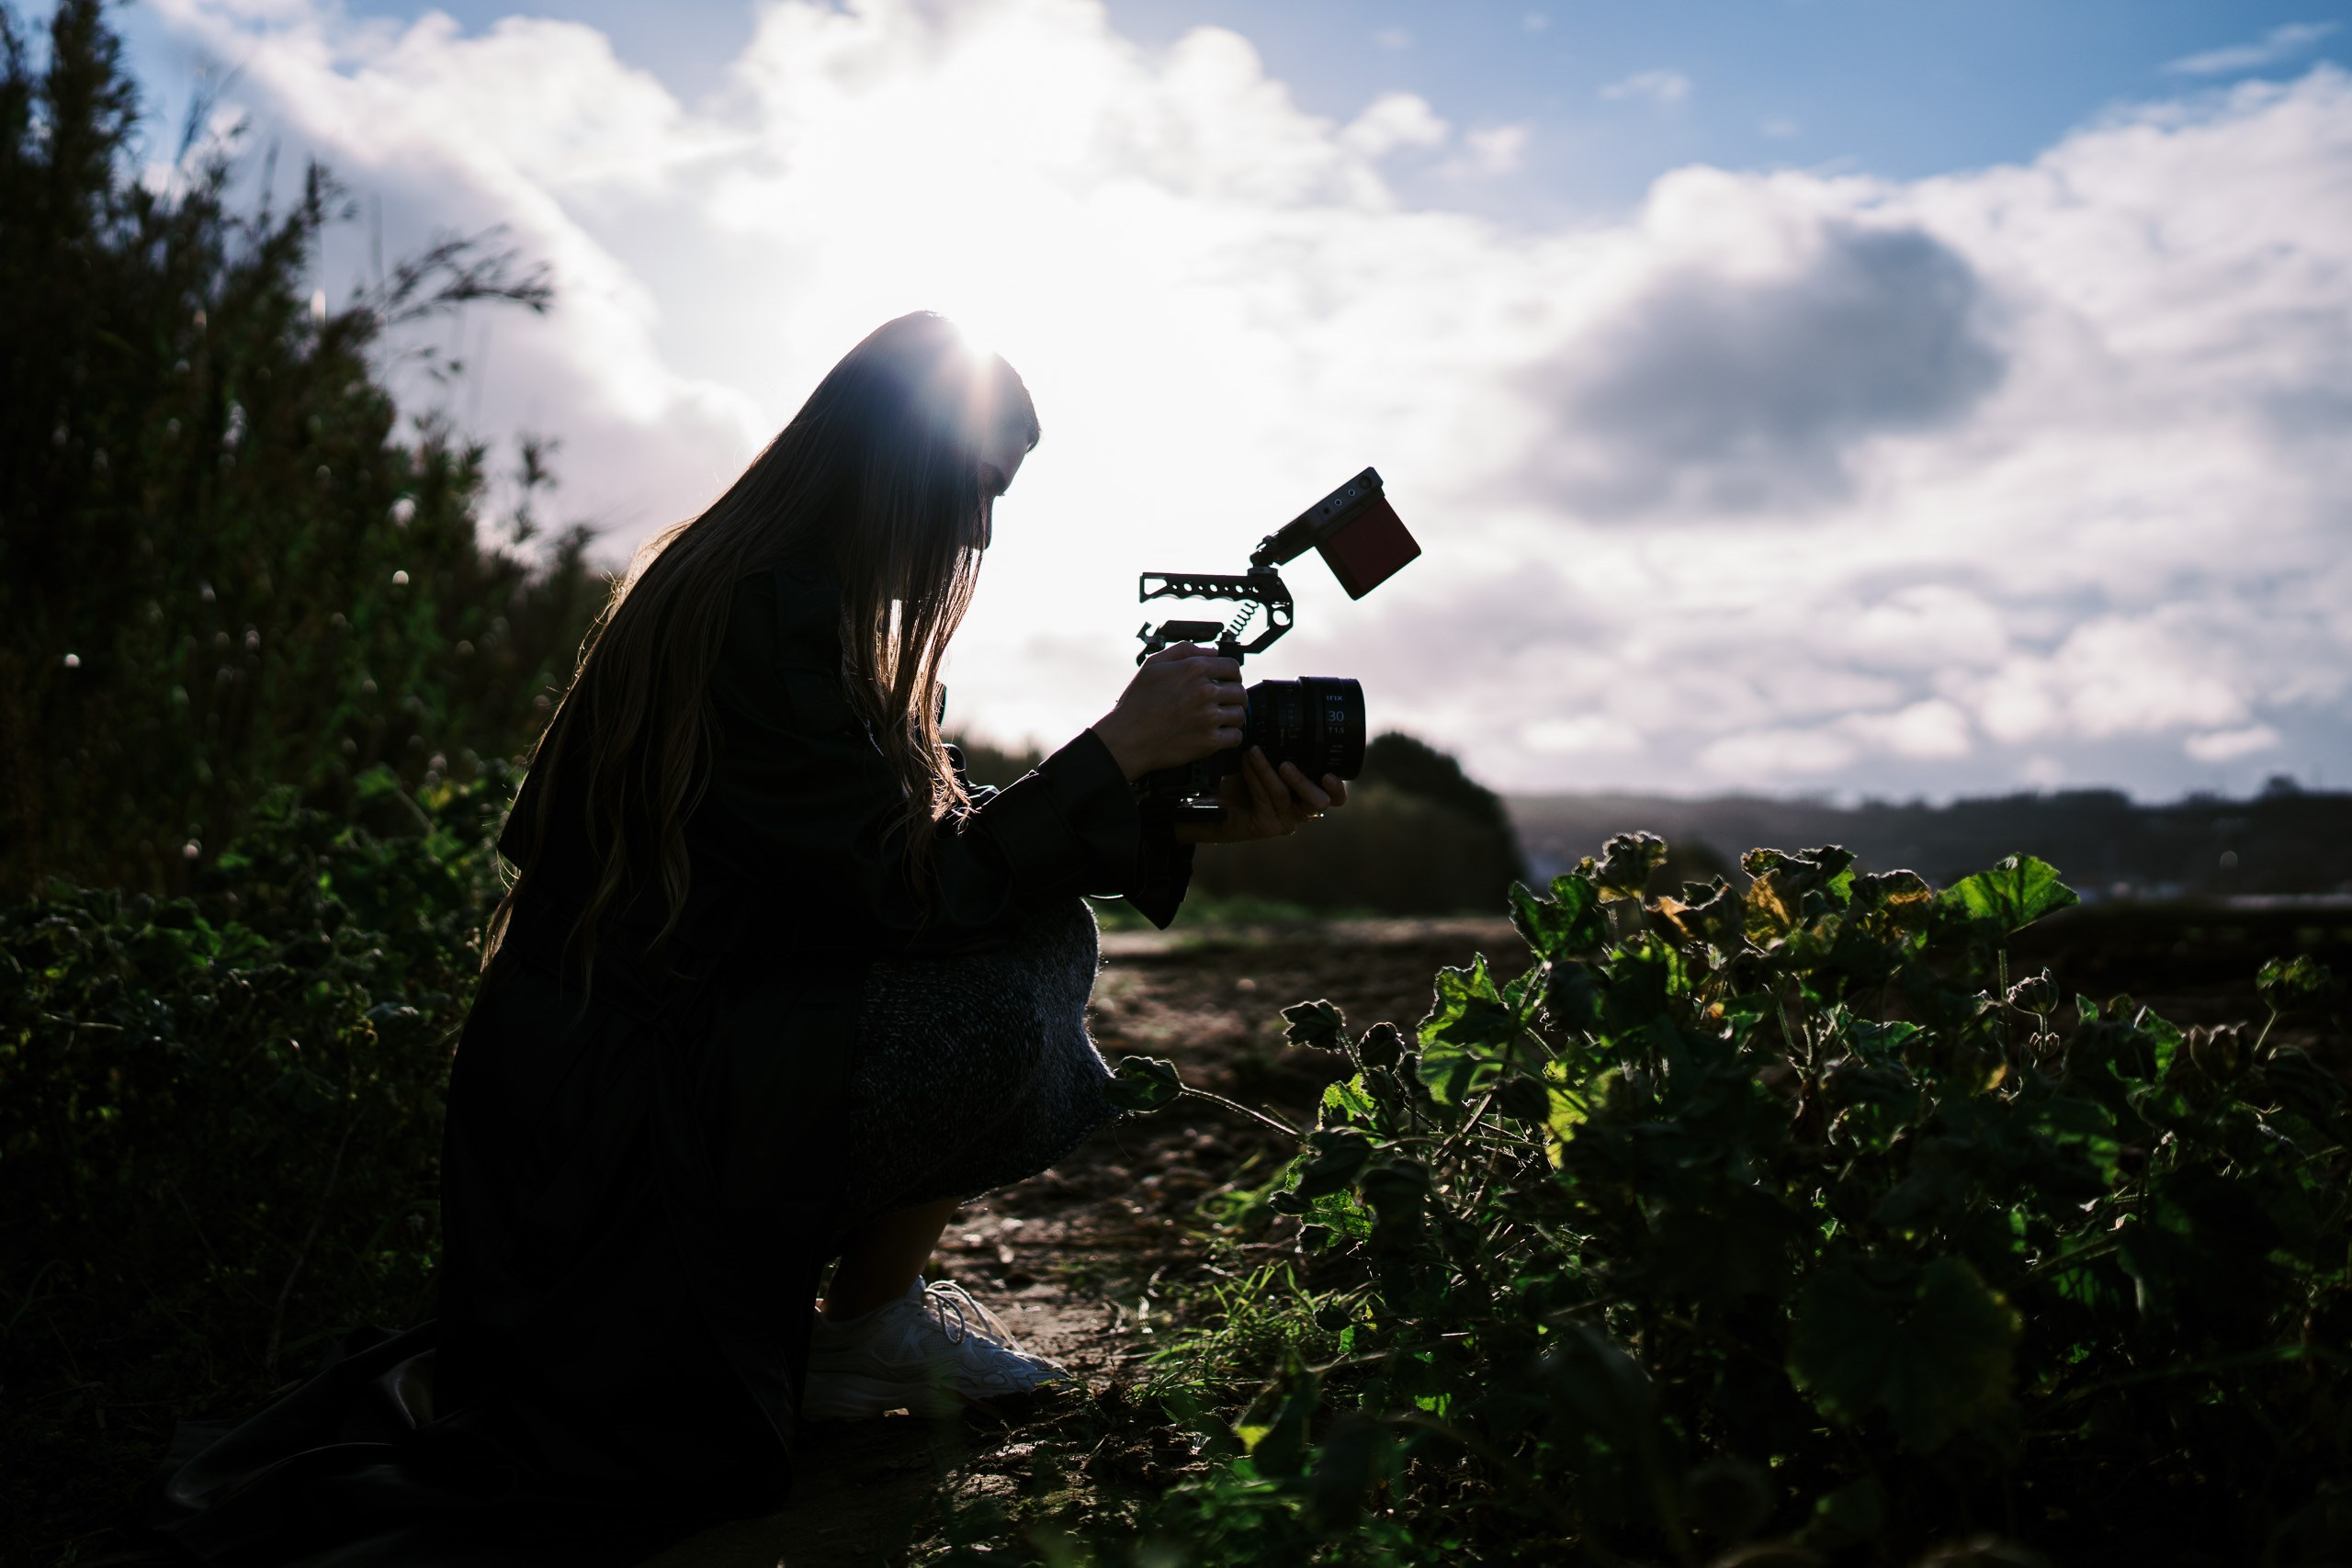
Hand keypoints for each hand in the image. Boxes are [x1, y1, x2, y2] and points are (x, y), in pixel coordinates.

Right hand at [1089, 643, 1244, 780]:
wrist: (1127, 739)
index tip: (1227, 682)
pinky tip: (1219, 734)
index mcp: (1194, 669)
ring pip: (1240, 714)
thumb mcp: (1153, 665)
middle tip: (1224, 703)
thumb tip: (1211, 652)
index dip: (1231, 675)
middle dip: (1233, 697)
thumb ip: (1184, 651)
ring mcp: (1209, 717)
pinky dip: (1230, 737)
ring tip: (1219, 719)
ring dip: (1232, 717)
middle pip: (1240, 692)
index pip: (1232, 667)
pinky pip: (1236, 737)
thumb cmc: (1136, 704)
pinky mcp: (1209, 741)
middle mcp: (1205, 691)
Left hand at [1176, 748, 1347, 843]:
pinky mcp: (1265, 826)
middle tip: (1286, 765)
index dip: (1338, 789)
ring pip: (1284, 795)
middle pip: (1319, 802)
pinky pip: (1265, 798)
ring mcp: (1283, 820)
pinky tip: (1246, 762)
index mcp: (1307, 793)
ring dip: (1267, 770)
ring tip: (1253, 752)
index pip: (1335, 798)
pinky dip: (1256, 776)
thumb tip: (1288, 710)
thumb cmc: (1242, 776)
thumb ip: (1282, 746)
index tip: (1330, 774)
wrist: (1213, 798)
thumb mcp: (1266, 757)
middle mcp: (1300, 810)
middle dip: (1304, 782)